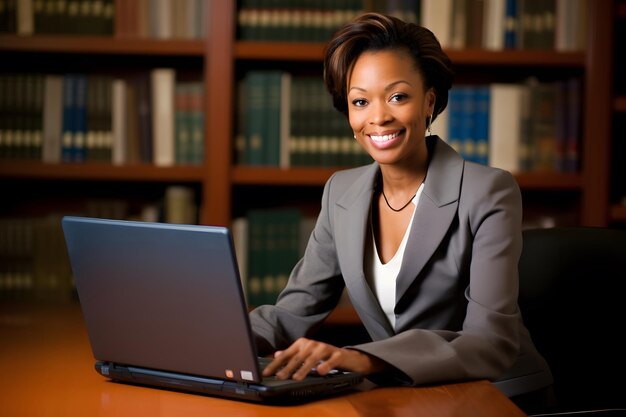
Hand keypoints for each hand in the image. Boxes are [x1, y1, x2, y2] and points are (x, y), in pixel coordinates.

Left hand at [262, 337, 385, 380]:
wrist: (347, 356)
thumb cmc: (323, 357)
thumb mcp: (306, 355)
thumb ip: (292, 355)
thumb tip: (276, 355)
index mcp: (303, 344)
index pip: (286, 354)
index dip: (276, 364)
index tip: (267, 373)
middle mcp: (313, 344)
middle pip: (298, 357)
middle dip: (288, 368)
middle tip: (280, 377)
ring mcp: (325, 348)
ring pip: (312, 359)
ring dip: (304, 368)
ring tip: (296, 378)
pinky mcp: (338, 354)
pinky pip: (331, 360)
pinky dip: (326, 365)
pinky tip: (320, 372)